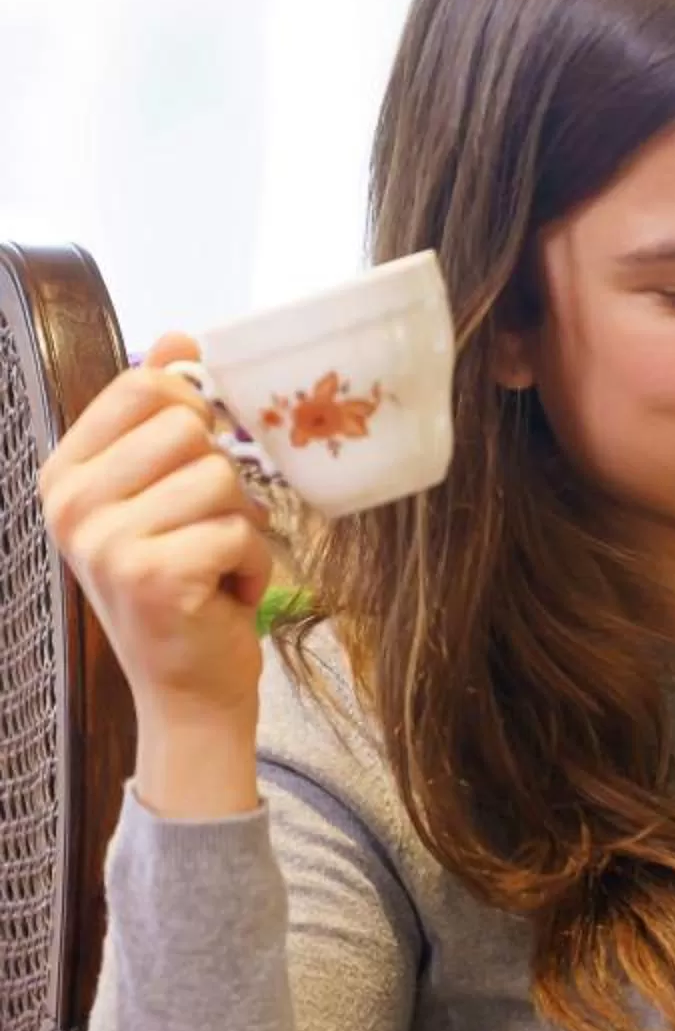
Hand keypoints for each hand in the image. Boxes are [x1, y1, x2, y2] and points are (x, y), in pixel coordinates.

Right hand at [38, 333, 271, 779]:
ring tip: (215, 566)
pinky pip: (239, 530)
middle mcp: (71, 504)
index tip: (197, 461)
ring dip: (241, 526)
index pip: (142, 386)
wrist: (187, 694)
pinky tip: (224, 594)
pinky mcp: (154, 576)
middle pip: (187, 427)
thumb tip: (178, 337)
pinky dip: (252, 564)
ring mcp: (106, 541)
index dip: (195, 413)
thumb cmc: (182, 591)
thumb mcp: (160, 496)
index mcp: (65, 474)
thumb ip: (161, 417)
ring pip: (220, 477)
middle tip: (207, 528)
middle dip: (222, 478)